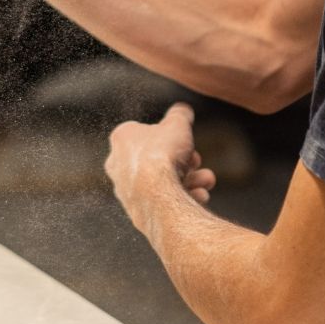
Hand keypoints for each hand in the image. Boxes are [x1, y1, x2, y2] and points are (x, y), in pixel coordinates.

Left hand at [105, 103, 216, 233]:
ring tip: (206, 181)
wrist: (157, 196)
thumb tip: (183, 111)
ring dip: (190, 180)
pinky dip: (182, 198)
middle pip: (159, 159)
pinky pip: (163, 202)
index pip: (149, 133)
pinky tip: (199, 196)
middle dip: (185, 161)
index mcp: (121, 138)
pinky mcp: (137, 212)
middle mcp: (118, 165)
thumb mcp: (177, 123)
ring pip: (163, 182)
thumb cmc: (162, 155)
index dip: (173, 137)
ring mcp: (126, 191)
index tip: (187, 141)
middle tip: (197, 162)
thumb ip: (180, 115)